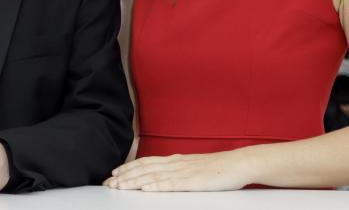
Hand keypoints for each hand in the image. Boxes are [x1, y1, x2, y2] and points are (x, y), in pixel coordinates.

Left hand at [104, 150, 251, 191]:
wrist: (239, 163)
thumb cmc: (217, 167)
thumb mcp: (192, 165)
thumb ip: (176, 168)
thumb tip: (160, 174)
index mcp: (175, 159)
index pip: (146, 162)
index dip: (129, 167)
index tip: (114, 173)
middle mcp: (176, 163)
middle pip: (145, 169)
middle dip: (125, 176)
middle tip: (109, 183)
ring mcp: (184, 172)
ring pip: (154, 176)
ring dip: (135, 181)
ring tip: (120, 186)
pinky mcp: (194, 182)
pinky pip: (172, 184)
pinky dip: (157, 186)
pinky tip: (146, 189)